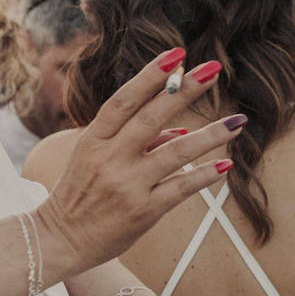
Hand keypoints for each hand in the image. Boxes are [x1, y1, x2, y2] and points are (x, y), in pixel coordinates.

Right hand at [34, 49, 244, 271]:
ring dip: (209, 135)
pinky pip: (181, 189)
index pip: (123, 100)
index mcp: (93, 140)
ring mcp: (127, 185)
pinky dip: (204, 176)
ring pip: (175, 153)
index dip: (150, 76)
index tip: (176, 55)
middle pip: (151, 118)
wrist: (58, 240)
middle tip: (213, 69)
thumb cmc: (77, 196)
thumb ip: (132, 142)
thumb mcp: (93, 160)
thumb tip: (178, 131)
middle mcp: (109, 159)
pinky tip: (225, 165)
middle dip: (184, 91)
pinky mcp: (143, 211)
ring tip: (237, 121)